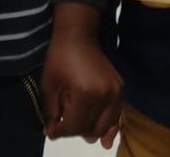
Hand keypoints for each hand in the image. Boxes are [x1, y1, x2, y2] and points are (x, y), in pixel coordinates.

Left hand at [42, 4, 121, 146]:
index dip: (60, 131)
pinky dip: (107, 124)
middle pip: (91, 129)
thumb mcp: (49, 85)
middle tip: (64, 126)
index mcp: (84, 94)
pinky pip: (116, 115)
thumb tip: (51, 133)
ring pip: (105, 126)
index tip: (51, 131)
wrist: (78, 36)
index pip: (74, 126)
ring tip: (79, 128)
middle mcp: (104, 95)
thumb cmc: (60, 57)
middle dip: (75, 132)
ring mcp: (115, 92)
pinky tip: (100, 130)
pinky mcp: (120, 89)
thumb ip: (51, 112)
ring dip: (91, 130)